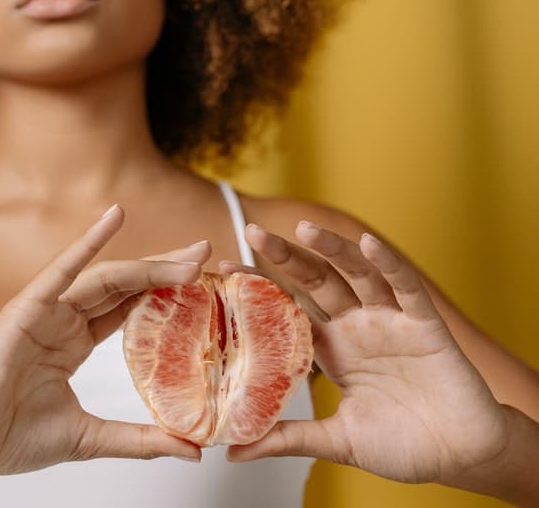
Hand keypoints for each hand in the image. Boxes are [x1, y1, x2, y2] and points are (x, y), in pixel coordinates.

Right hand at [0, 206, 205, 475]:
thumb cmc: (7, 437)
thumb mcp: (90, 438)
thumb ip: (140, 440)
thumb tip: (193, 451)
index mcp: (72, 344)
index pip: (129, 310)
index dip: (165, 295)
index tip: (202, 286)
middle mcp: (63, 321)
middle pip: (125, 287)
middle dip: (167, 270)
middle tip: (205, 254)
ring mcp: (47, 311)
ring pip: (107, 279)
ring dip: (149, 264)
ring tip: (190, 257)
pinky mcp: (28, 306)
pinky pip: (63, 269)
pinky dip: (88, 242)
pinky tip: (114, 217)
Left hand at [223, 222, 509, 487]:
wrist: (460, 458)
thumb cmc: (402, 445)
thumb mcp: (335, 440)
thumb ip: (288, 438)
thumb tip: (234, 450)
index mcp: (333, 348)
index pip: (289, 309)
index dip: (261, 289)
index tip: (226, 270)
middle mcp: (358, 327)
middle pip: (317, 281)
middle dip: (287, 256)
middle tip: (253, 231)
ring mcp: (391, 322)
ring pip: (358, 274)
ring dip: (333, 249)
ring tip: (304, 228)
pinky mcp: (426, 326)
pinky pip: (406, 288)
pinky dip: (389, 264)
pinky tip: (369, 244)